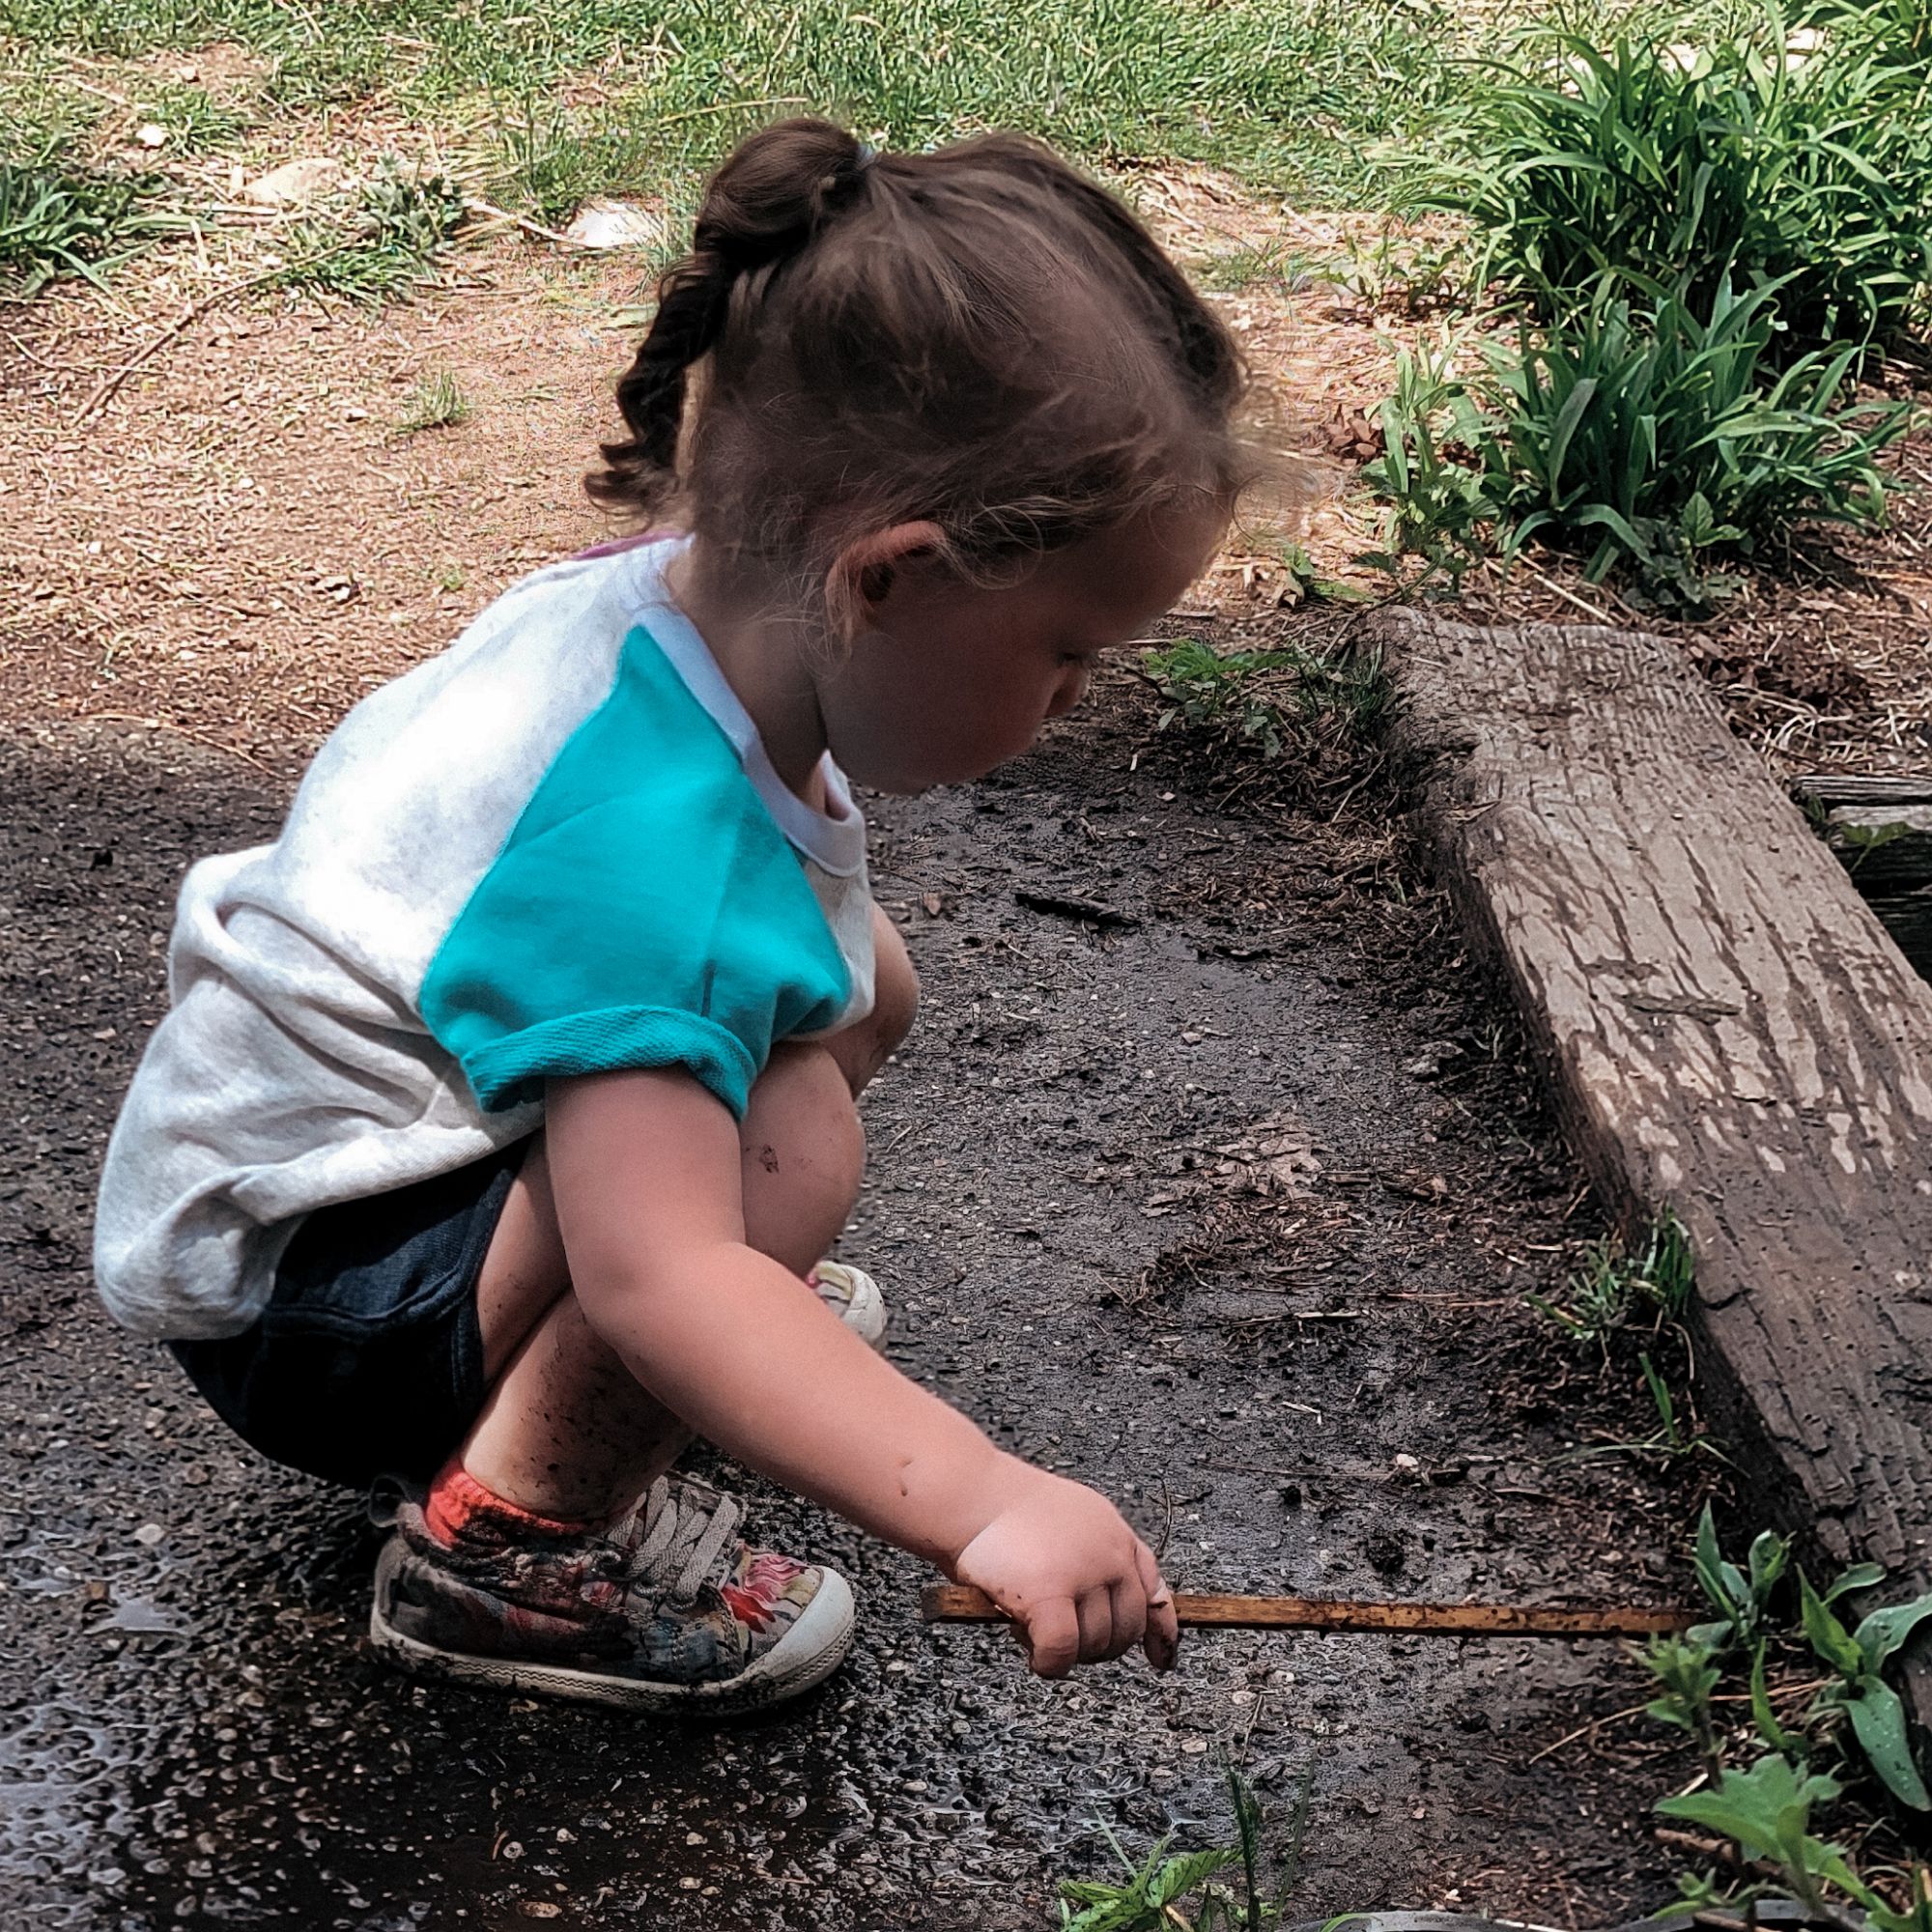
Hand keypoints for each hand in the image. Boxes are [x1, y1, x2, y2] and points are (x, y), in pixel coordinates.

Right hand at [950, 1466, 1177, 1676]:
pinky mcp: (1051, 1596)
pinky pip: (1061, 1652)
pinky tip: (1028, 1646)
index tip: (1160, 1659)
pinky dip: (1046, 1662)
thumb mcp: (1066, 1521)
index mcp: (1113, 1533)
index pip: (1153, 1589)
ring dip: (1064, 1650)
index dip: (1159, 1630)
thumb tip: (1103, 1607)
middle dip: (1095, 1646)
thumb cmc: (1000, 1506)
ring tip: (1029, 1624)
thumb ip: (1092, 1554)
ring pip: (1092, 1644)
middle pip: (1125, 1629)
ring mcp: (1083, 1574)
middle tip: (1059, 1639)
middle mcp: (1108, 1553)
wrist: (968, 1493)